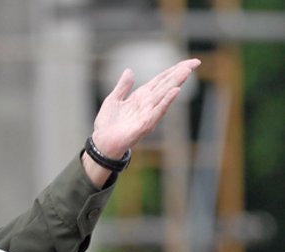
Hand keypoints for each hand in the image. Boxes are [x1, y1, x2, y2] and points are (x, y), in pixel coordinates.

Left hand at [82, 58, 200, 186]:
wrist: (101, 144)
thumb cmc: (108, 125)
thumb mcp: (113, 100)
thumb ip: (123, 86)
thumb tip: (130, 70)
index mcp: (141, 97)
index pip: (161, 80)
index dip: (174, 70)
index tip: (190, 62)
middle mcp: (147, 104)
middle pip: (166, 85)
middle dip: (180, 73)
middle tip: (195, 62)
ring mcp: (148, 114)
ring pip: (164, 95)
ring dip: (176, 83)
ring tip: (187, 71)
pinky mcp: (144, 125)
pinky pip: (157, 112)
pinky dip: (166, 102)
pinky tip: (175, 91)